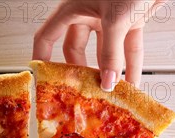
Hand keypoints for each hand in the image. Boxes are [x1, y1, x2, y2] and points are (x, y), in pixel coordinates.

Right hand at [33, 0, 164, 89]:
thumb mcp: (116, 18)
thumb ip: (111, 54)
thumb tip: (107, 82)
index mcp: (74, 8)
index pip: (48, 36)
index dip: (42, 56)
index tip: (42, 76)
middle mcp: (89, 13)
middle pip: (77, 49)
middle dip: (81, 71)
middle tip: (82, 90)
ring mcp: (111, 18)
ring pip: (105, 52)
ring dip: (109, 72)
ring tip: (109, 93)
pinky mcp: (131, 20)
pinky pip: (128, 48)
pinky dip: (130, 65)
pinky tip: (130, 82)